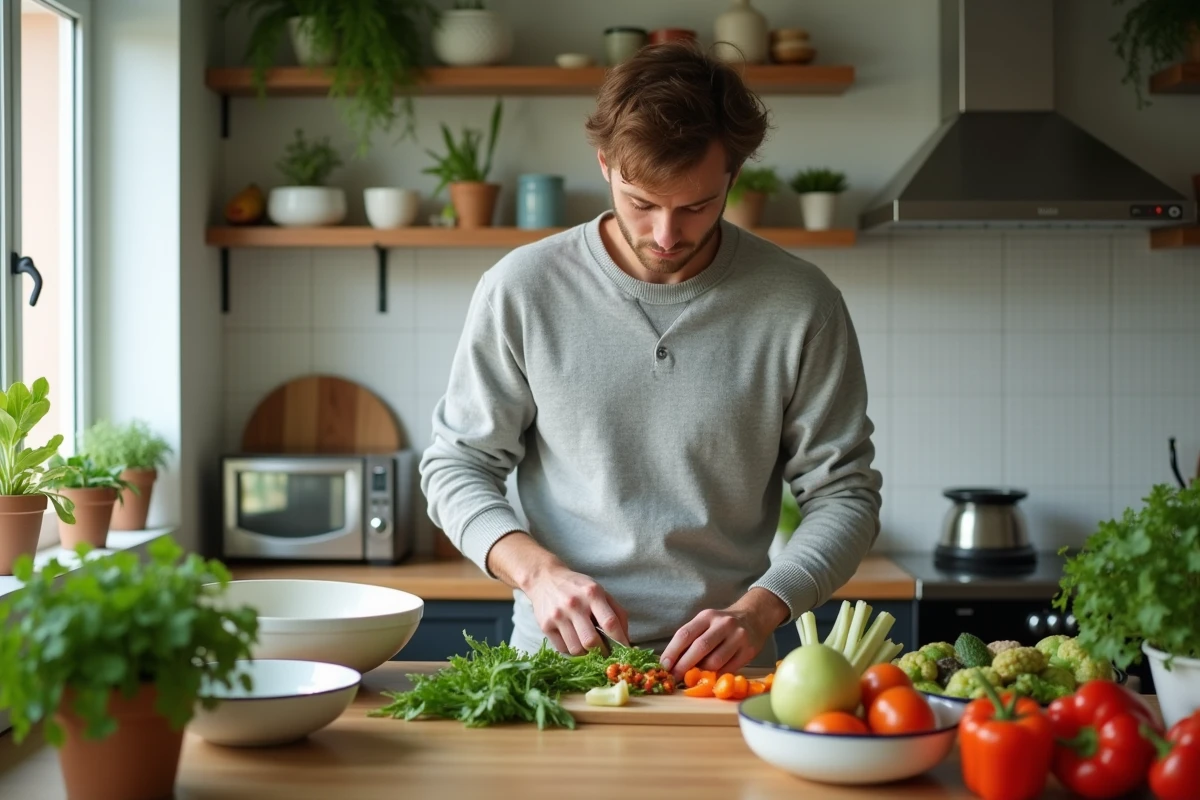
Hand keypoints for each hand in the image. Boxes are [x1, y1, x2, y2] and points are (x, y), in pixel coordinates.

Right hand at [523, 566, 629, 655]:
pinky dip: (572, 651)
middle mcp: (574, 604)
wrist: (544, 579)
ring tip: (589, 647)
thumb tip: (627, 640)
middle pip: (591, 641)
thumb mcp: (601, 592)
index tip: (626, 652)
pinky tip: (575, 642)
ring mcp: (558, 616)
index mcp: (592, 593)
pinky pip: (563, 649)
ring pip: (576, 649)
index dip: (621, 641)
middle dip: (602, 652)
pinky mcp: (545, 626)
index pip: (610, 623)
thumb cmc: (578, 588)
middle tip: (606, 653)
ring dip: (587, 654)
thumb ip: (617, 613)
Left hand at [659, 588, 788, 678]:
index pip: (685, 634)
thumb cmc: (721, 625)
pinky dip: (716, 676)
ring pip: (714, 662)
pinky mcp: (749, 651)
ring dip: (701, 672)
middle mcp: (723, 624)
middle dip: (683, 666)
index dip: (672, 652)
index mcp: (707, 616)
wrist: (754, 617)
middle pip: (700, 648)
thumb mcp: (705, 623)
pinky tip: (710, 676)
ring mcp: (738, 637)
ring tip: (694, 675)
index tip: (664, 666)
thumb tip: (671, 663)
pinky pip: (728, 669)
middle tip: (674, 678)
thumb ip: (690, 639)